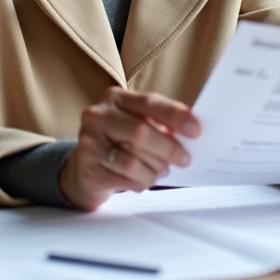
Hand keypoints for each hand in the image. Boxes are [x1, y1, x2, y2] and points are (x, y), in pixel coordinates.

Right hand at [59, 87, 200, 210]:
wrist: (84, 167)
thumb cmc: (119, 142)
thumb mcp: (135, 123)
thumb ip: (158, 123)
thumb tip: (190, 133)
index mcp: (115, 98)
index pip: (149, 102)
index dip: (175, 116)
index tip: (196, 130)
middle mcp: (98, 116)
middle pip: (141, 133)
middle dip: (168, 149)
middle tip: (184, 159)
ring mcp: (89, 143)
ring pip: (133, 161)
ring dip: (155, 169)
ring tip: (161, 170)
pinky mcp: (88, 169)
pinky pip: (125, 179)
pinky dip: (142, 182)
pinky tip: (143, 179)